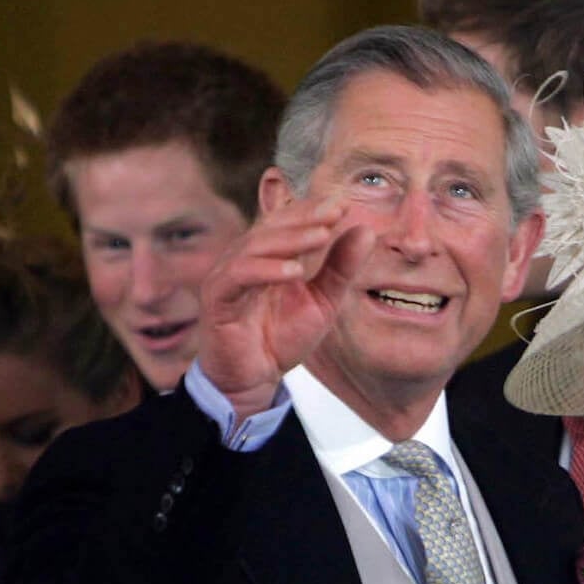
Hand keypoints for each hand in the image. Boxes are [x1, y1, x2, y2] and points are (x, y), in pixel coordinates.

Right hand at [198, 195, 373, 419]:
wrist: (254, 378)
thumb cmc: (282, 337)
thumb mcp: (323, 300)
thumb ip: (340, 267)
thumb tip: (365, 231)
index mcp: (267, 254)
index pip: (288, 220)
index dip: (314, 210)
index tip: (345, 204)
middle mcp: (244, 258)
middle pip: (272, 226)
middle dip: (305, 217)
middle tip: (336, 212)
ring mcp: (227, 276)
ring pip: (255, 246)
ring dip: (291, 239)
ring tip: (322, 236)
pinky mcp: (217, 299)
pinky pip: (238, 277)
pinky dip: (266, 270)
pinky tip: (295, 272)